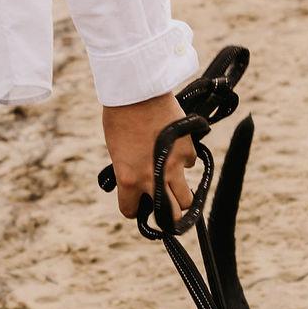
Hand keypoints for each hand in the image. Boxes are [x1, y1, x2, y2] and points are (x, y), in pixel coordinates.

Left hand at [101, 93, 195, 220]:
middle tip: (166, 209)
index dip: (133, 208)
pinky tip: (175, 148)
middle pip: (171, 215)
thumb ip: (130, 171)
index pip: (131, 210)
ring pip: (188, 198)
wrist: (137, 92)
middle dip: (169, 216)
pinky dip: (184, 161)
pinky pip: (190, 164)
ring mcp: (174, 166)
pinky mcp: (188, 151)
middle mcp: (153, 179)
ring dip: (181, 194)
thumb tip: (141, 182)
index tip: (136, 204)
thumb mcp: (117, 150)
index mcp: (128, 179)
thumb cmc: (119, 118)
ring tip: (175, 185)